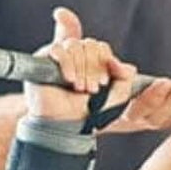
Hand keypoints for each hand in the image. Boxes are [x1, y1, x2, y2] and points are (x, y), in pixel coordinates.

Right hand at [26, 7, 133, 122]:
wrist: (64, 125)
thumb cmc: (87, 113)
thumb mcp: (115, 98)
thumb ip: (125, 79)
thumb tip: (126, 64)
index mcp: (92, 62)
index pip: (101, 47)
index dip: (105, 61)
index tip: (104, 82)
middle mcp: (76, 57)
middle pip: (89, 44)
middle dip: (94, 67)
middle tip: (92, 89)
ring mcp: (60, 57)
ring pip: (75, 45)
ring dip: (81, 68)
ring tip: (79, 88)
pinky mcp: (44, 60)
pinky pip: (58, 49)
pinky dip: (67, 63)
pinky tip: (69, 79)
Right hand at [99, 69, 170, 134]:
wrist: (97, 108)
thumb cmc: (102, 86)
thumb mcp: (103, 77)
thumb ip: (112, 71)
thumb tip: (114, 63)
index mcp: (120, 112)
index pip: (140, 107)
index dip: (154, 96)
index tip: (164, 82)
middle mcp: (135, 122)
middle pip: (159, 114)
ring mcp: (147, 123)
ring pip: (169, 119)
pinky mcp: (156, 121)